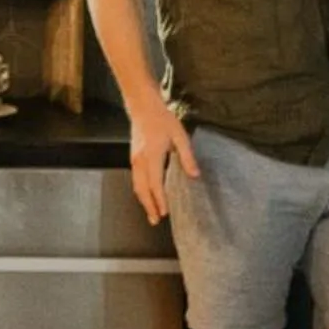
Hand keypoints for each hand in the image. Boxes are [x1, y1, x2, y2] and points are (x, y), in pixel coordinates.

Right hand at [128, 103, 199, 225]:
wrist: (143, 107)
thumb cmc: (162, 119)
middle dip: (149, 206)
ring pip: (137, 186)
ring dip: (143, 201)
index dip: (160, 200)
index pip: (155, 184)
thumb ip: (187, 157)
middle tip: (155, 220)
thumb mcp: (180, 136)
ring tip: (151, 213)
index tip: (165, 212)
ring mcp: (134, 159)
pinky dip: (141, 191)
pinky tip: (147, 196)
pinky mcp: (133, 158)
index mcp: (152, 156)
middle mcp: (140, 160)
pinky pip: (135, 179)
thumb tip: (195, 175)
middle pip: (142, 189)